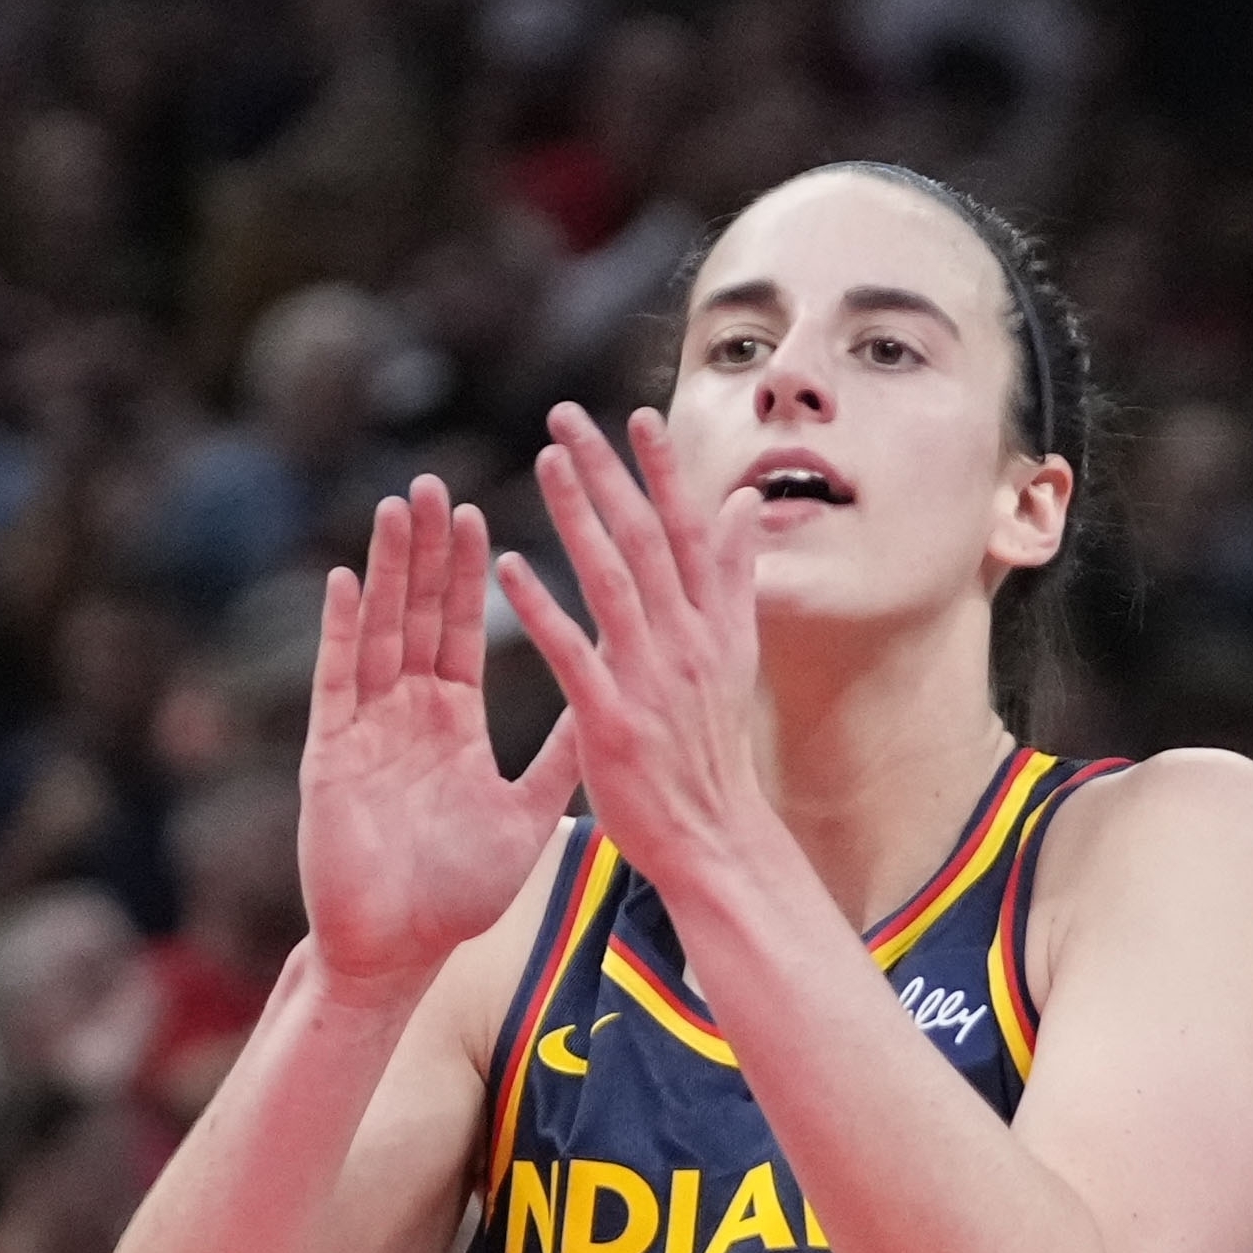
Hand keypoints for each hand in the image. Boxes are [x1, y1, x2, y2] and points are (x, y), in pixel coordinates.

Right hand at [297, 475, 579, 996]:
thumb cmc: (457, 895)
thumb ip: (561, 755)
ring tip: (396, 507)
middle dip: (424, 551)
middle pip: (416, 616)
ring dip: (387, 571)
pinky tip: (347, 579)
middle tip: (431, 484)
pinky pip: (337, 682)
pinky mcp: (331, 756)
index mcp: (450, 724)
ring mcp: (365, 730)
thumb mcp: (525, 813)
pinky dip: (342, 632)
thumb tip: (610, 706)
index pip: (458, 632)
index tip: (475, 511)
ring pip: (377, 633)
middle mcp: (405, 716)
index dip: (464, 574)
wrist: (398, 951)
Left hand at [490, 404, 785, 933]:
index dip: (664, 471)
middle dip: (608, 472)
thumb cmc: (711, 748)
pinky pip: (572, 651)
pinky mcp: (612, 719)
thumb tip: (745, 503)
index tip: (637, 414)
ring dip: (578, 515)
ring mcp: (651, 678)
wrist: (715, 838)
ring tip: (543, 462)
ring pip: (611, 578)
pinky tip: (507, 567)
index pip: (690, 529)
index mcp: (715, 622)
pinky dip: (541, 606)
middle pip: (647, 537)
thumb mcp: (736, 655)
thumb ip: (734, 577)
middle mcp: (687, 639)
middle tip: (564, 415)